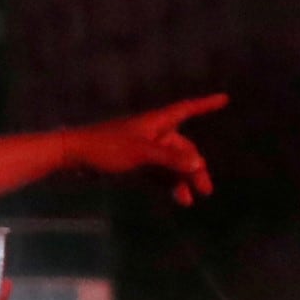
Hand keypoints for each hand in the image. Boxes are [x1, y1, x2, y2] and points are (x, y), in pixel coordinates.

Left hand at [78, 93, 224, 205]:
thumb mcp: (141, 153)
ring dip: (181, 179)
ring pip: (171, 163)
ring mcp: (144, 148)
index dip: (206, 104)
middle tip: (206, 191)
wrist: (74, 156)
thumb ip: (170, 158)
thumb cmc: (106, 147)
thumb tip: (199, 163)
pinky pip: (158, 171)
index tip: (225, 99)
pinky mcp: (134, 162)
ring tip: (188, 201)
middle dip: (195, 168)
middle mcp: (153, 133)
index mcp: (157, 122)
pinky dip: (167, 182)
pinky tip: (176, 197)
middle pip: (183, 148)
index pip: (187, 110)